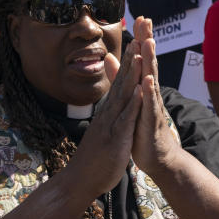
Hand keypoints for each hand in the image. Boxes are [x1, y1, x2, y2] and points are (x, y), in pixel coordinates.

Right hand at [68, 35, 143, 195]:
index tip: (134, 45)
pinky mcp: (115, 139)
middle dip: (129, 61)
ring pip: (122, 96)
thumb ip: (108, 118)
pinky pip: (125, 119)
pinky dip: (131, 104)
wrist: (80, 179)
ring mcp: (110, 125)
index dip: (126, 65)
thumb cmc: (93, 159)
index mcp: (107, 113)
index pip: (118, 84)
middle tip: (136, 38)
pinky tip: (138, 90)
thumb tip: (110, 107)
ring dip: (131, 75)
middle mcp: (107, 114)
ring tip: (139, 55)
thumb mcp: (102, 133)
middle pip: (120, 83)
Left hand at [129, 17, 182, 175]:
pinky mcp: (151, 121)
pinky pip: (150, 105)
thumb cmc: (142, 125)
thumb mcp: (129, 97)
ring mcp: (152, 105)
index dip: (141, 38)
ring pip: (152, 79)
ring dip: (150, 60)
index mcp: (143, 85)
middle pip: (149, 61)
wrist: (155, 156)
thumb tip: (111, 57)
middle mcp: (150, 92)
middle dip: (148, 40)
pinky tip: (147, 81)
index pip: (142, 57)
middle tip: (147, 20)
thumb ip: (120, 77)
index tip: (140, 17)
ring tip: (148, 42)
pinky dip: (149, 93)